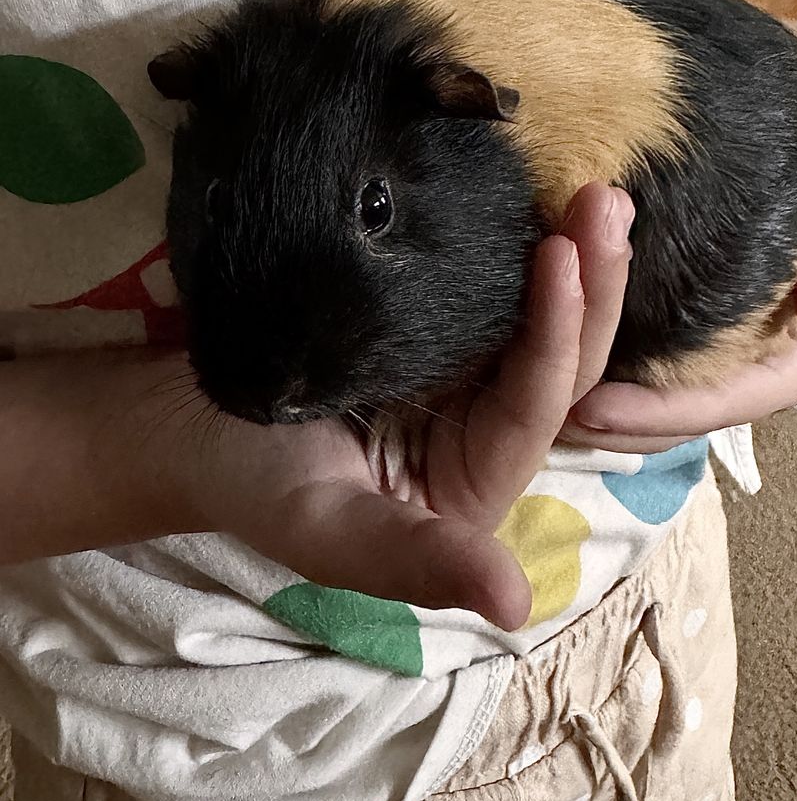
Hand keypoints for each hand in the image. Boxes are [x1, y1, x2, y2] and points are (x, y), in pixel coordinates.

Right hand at [42, 183, 628, 631]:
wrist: (189, 422)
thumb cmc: (250, 484)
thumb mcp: (330, 532)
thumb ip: (419, 564)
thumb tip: (515, 608)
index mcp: (476, 485)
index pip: (536, 407)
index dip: (557, 336)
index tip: (565, 255)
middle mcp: (487, 429)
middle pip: (562, 360)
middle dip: (594, 288)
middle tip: (603, 201)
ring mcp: (466, 373)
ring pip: (541, 317)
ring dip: (574, 256)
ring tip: (592, 192)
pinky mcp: (437, 327)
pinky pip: (495, 288)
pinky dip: (521, 245)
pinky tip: (540, 195)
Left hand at [560, 206, 796, 453]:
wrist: (778, 214)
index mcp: (770, 378)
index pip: (708, 410)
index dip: (651, 413)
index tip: (593, 405)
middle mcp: (724, 389)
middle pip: (656, 425)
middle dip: (601, 423)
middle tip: (541, 410)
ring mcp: (686, 379)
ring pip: (630, 412)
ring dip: (584, 409)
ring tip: (529, 399)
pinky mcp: (655, 359)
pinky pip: (615, 380)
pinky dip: (579, 377)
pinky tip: (537, 370)